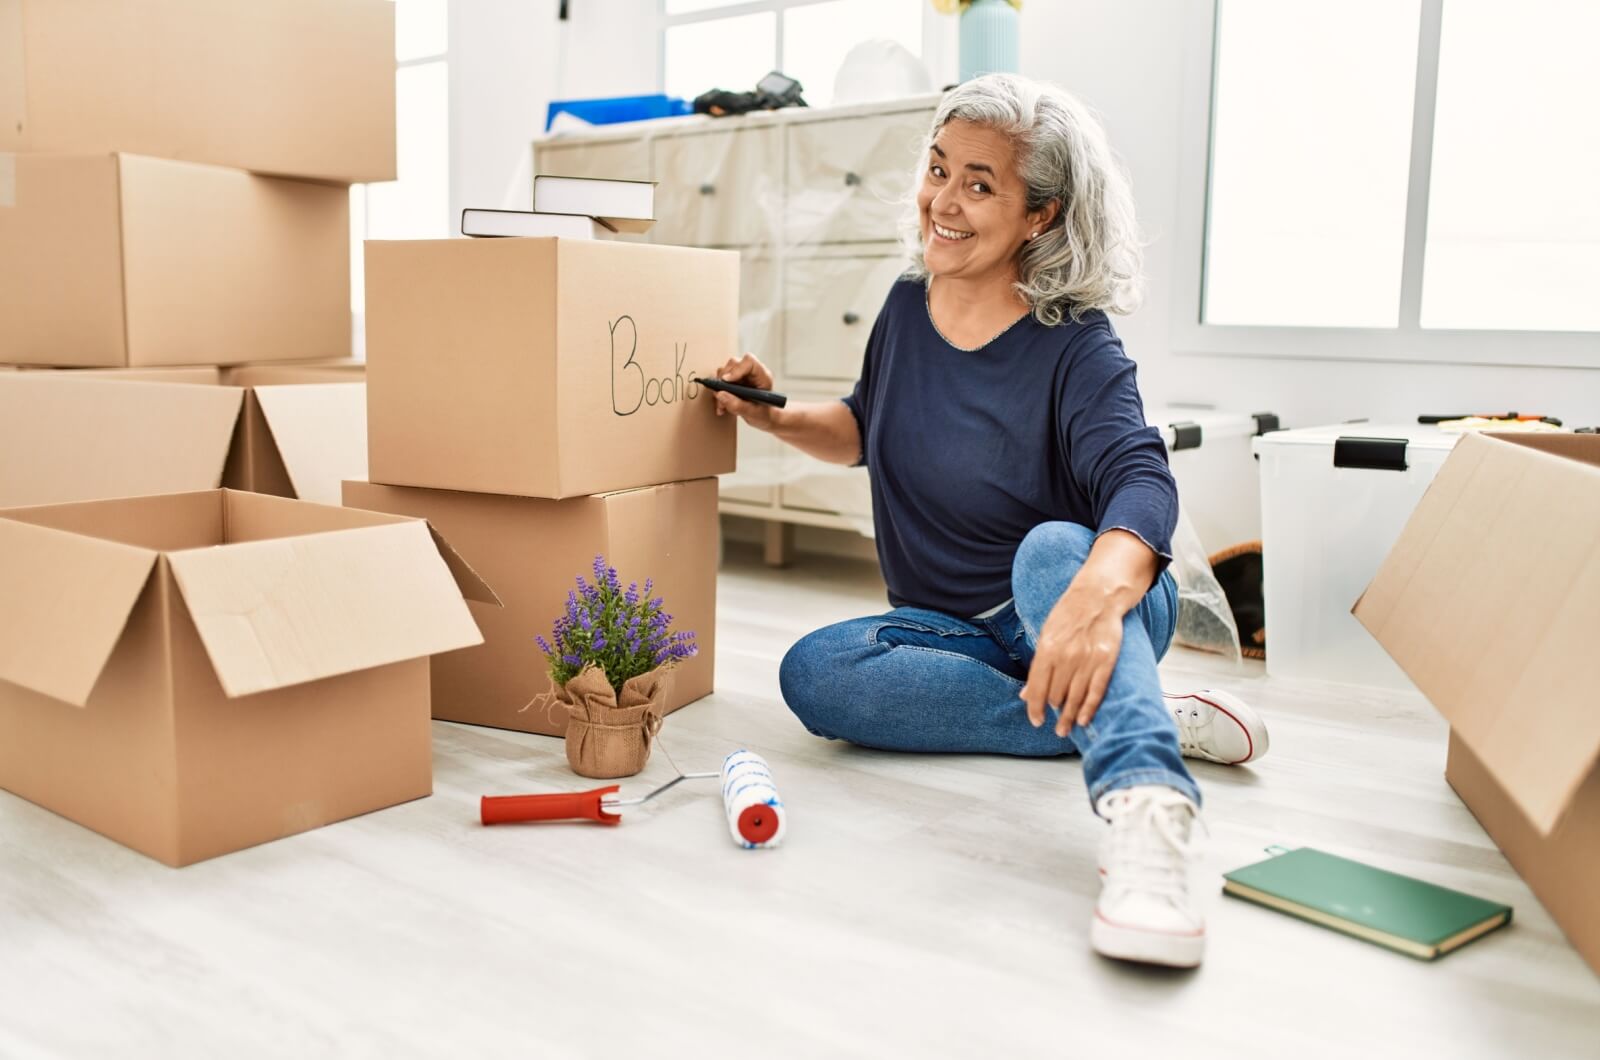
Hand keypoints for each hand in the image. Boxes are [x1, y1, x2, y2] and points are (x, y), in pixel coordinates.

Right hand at [710, 353, 779, 430]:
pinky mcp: (734, 380)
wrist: (764, 418)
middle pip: (733, 364)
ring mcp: (742, 375)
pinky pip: (720, 380)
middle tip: (722, 398)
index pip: (749, 362)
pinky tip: (722, 406)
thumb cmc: (764, 414)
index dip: (736, 369)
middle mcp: (752, 372)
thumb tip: (720, 394)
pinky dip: (718, 393)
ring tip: (722, 406)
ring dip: (719, 389)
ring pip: (724, 372)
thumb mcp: (753, 414)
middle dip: (724, 381)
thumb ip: (738, 405)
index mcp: (763, 376)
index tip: (726, 381)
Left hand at [1020, 588, 1125, 736]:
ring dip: (1069, 717)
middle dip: (1054, 712)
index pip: (1037, 687)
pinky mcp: (1106, 661)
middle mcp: (1066, 657)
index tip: (1036, 721)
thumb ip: (1037, 666)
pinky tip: (1083, 720)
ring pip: (1074, 697)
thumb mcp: (1046, 635)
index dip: (1035, 708)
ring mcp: (1087, 660)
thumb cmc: (1069, 615)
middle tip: (1055, 725)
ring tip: (1065, 730)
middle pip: (1056, 695)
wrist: (1098, 596)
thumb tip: (1024, 694)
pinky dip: (1088, 708)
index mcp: (1047, 649)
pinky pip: (1096, 691)